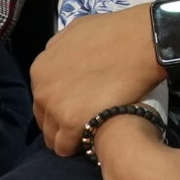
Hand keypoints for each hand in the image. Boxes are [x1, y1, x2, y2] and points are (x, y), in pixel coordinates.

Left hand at [31, 5, 162, 155]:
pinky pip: (66, 147)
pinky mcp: (71, 122)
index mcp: (40, 70)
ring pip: (53, 137)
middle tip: (88, 119)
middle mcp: (42, 89)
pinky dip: (80, 145)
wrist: (139, 42)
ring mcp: (55, 107)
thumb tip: (65, 61)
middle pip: (45, 119)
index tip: (80, 106)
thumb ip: (61, 50)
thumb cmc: (114, 32)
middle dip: (63, 122)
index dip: (62, 104)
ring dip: (70, 136)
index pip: (42, 99)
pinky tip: (97, 136)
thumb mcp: (76, 32)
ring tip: (94, 130)